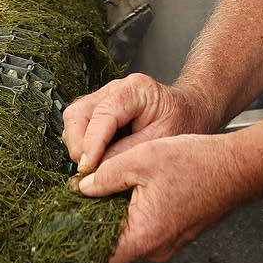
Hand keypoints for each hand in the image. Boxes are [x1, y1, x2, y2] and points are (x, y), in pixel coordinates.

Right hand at [61, 72, 215, 175]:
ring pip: (73, 118)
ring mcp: (104, 97)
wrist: (189, 113)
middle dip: (78, 145)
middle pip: (79, 113)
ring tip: (92, 168)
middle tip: (88, 172)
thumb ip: (128, 154)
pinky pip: (79, 125)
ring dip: (77, 145)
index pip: (103, 114)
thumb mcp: (161, 142)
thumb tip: (97, 173)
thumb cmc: (181, 124)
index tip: (88, 169)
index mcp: (136, 89)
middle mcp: (115, 89)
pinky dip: (81, 144)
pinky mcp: (98, 109)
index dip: (92, 143)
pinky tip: (96, 160)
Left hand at [74, 132, 249, 262]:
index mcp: (143, 236)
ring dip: (114, 218)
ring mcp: (167, 245)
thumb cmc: (196, 163)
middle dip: (93, 225)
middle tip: (78, 201)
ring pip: (128, 239)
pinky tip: (129, 192)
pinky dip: (133, 216)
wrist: (238, 168)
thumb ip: (105, 175)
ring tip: (102, 191)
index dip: (78, 245)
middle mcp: (155, 249)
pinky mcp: (175, 235)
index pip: (98, 259)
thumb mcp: (141, 159)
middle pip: (111, 248)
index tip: (63, 229)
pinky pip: (145, 232)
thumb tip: (80, 188)